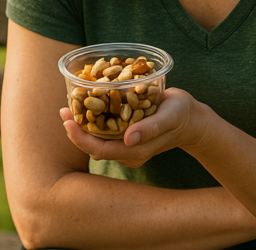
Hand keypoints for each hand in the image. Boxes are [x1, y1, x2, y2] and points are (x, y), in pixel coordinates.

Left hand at [59, 88, 206, 167]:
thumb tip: (129, 139)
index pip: (100, 150)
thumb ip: (152, 128)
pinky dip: (94, 118)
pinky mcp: (128, 135)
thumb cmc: (182, 115)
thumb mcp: (170, 117)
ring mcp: (127, 144)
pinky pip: (105, 130)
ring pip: (97, 138)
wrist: (192, 120)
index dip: (80, 138)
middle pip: (93, 145)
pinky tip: (87, 104)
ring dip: (82, 123)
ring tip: (69, 105)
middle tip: (62, 109)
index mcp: (135, 150)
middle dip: (75, 130)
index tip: (67, 121)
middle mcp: (128, 151)